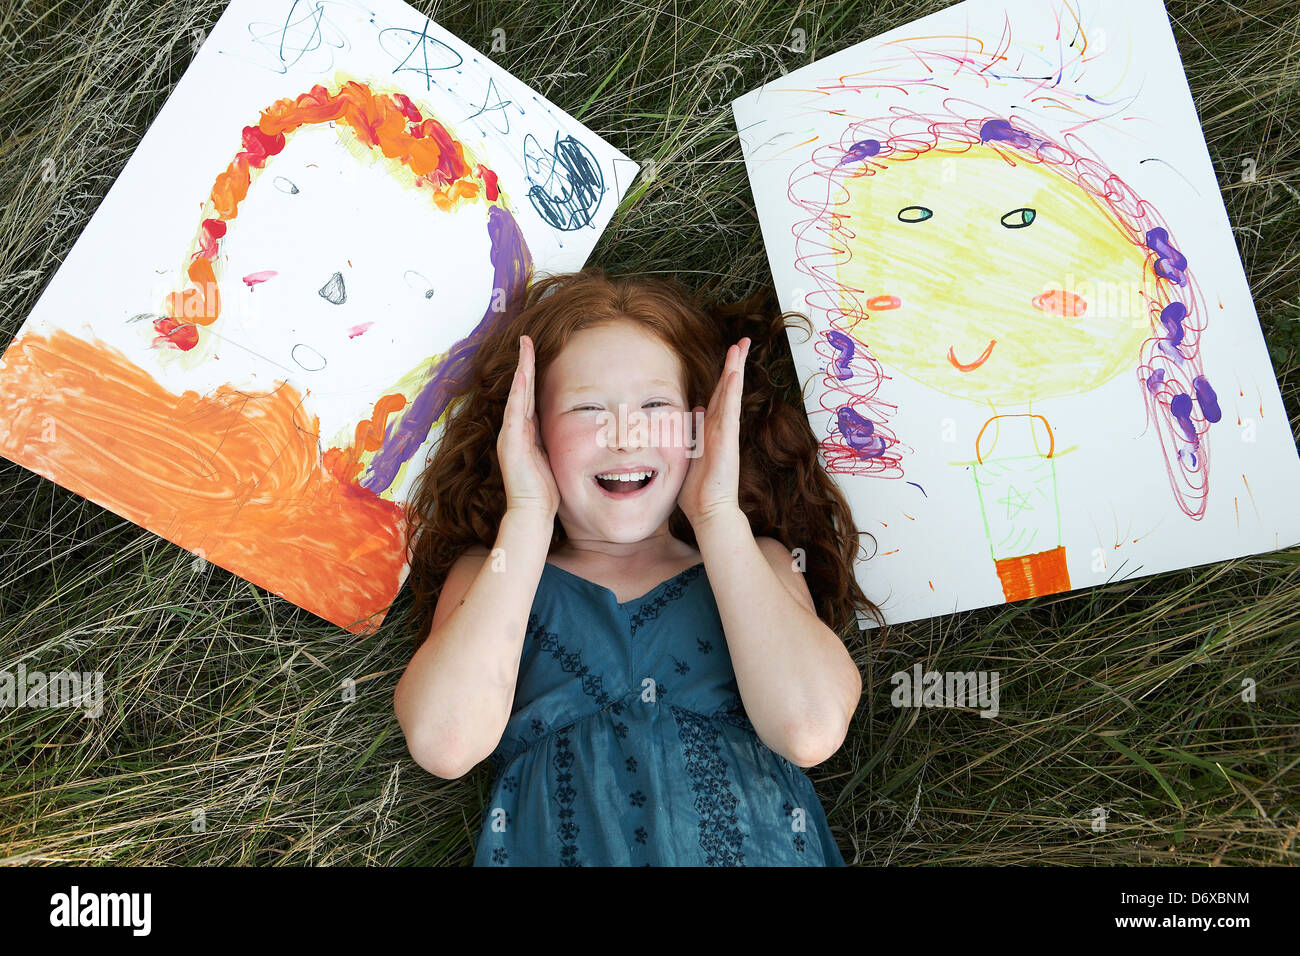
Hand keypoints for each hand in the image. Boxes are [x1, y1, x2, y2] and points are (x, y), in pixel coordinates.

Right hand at [498, 335, 560, 519]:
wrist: (531, 512)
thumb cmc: (545, 492)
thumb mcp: (554, 459)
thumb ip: (558, 443)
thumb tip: (577, 432)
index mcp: (526, 433)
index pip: (529, 396)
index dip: (532, 375)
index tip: (535, 354)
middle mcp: (515, 430)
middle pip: (521, 389)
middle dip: (524, 364)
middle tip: (526, 340)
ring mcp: (511, 435)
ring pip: (517, 395)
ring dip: (521, 370)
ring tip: (524, 347)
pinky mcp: (512, 443)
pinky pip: (516, 411)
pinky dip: (519, 392)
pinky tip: (524, 374)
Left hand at [678, 337, 749, 527]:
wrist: (709, 513)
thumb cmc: (698, 493)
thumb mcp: (690, 457)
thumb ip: (694, 434)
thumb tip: (696, 412)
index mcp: (711, 432)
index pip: (718, 398)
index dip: (724, 378)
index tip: (730, 359)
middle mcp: (720, 429)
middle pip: (728, 389)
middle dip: (734, 364)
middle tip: (742, 341)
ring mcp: (725, 433)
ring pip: (731, 393)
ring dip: (735, 368)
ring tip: (741, 345)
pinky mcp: (726, 439)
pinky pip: (730, 408)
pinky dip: (733, 389)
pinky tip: (736, 371)